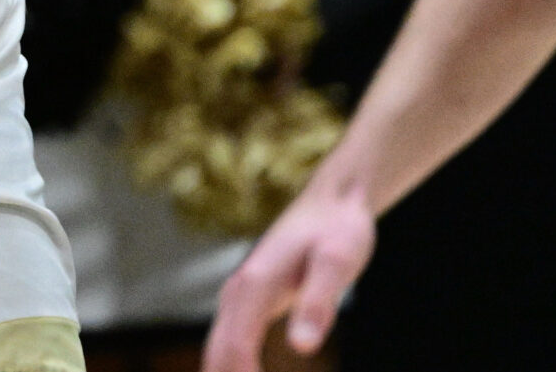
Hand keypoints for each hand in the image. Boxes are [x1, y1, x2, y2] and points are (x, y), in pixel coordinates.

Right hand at [202, 174, 375, 371]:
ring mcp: (238, 300)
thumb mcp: (339, 262)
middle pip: (216, 357)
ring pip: (217, 354)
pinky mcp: (248, 305)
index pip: (234, 352)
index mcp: (253, 288)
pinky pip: (230, 347)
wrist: (333, 201)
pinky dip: (233, 371)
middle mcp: (236, 294)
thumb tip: (303, 348)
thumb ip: (319, 303)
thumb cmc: (339, 229)